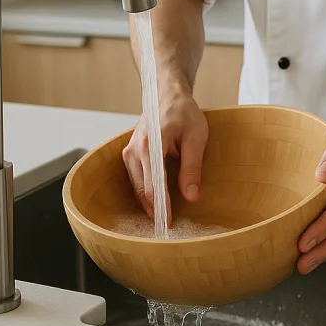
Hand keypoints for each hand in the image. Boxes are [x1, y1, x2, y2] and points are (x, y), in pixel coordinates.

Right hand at [122, 92, 208, 223]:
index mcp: (150, 146)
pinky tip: (155, 204)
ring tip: (162, 220)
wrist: (168, 95)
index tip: (168, 224)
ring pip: (136, 186)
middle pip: (142, 189)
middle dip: (154, 210)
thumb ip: (192, 168)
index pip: (154, 185)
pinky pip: (135, 179)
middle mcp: (134, 150)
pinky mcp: (129, 154)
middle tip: (166, 229)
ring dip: (148, 203)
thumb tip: (191, 196)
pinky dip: (144, 192)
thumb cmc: (184, 113)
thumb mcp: (196, 138)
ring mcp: (129, 152)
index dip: (161, 207)